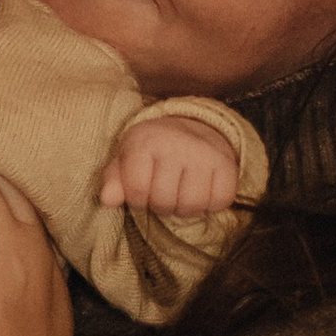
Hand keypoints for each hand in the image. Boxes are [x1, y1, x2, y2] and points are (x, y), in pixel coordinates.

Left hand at [102, 112, 241, 216]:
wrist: (193, 126)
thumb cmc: (153, 151)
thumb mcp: (127, 159)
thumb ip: (113, 180)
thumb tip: (108, 200)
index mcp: (145, 141)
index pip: (137, 191)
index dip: (138, 199)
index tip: (142, 189)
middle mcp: (176, 144)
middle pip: (164, 202)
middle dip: (161, 205)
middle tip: (164, 190)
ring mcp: (204, 154)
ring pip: (192, 206)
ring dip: (185, 208)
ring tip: (181, 192)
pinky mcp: (227, 164)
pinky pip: (219, 202)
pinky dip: (210, 204)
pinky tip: (202, 190)